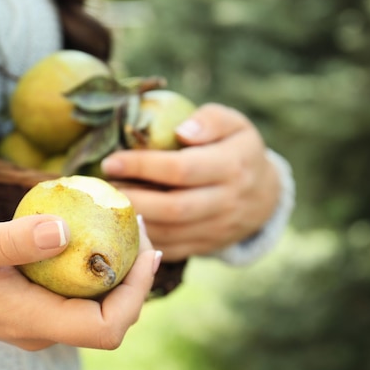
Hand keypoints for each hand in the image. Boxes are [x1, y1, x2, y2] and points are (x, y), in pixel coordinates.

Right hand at [0, 215, 160, 349]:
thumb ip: (15, 241)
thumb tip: (66, 231)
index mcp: (31, 320)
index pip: (105, 328)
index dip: (135, 295)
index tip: (147, 253)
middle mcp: (43, 326)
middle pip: (111, 316)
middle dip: (137, 277)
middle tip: (140, 226)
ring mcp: (40, 316)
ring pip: (99, 303)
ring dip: (121, 268)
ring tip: (127, 224)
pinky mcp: (36, 301)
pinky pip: (80, 290)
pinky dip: (98, 264)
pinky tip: (99, 231)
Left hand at [101, 103, 280, 261]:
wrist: (265, 197)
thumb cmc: (239, 151)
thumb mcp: (235, 125)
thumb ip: (210, 120)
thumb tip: (182, 131)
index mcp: (233, 166)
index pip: (182, 169)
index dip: (143, 166)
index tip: (111, 161)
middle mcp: (228, 201)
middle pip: (173, 207)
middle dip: (133, 198)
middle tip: (104, 188)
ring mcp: (219, 229)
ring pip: (170, 233)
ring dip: (134, 221)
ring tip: (108, 206)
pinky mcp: (208, 247)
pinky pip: (172, 249)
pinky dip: (144, 241)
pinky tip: (124, 225)